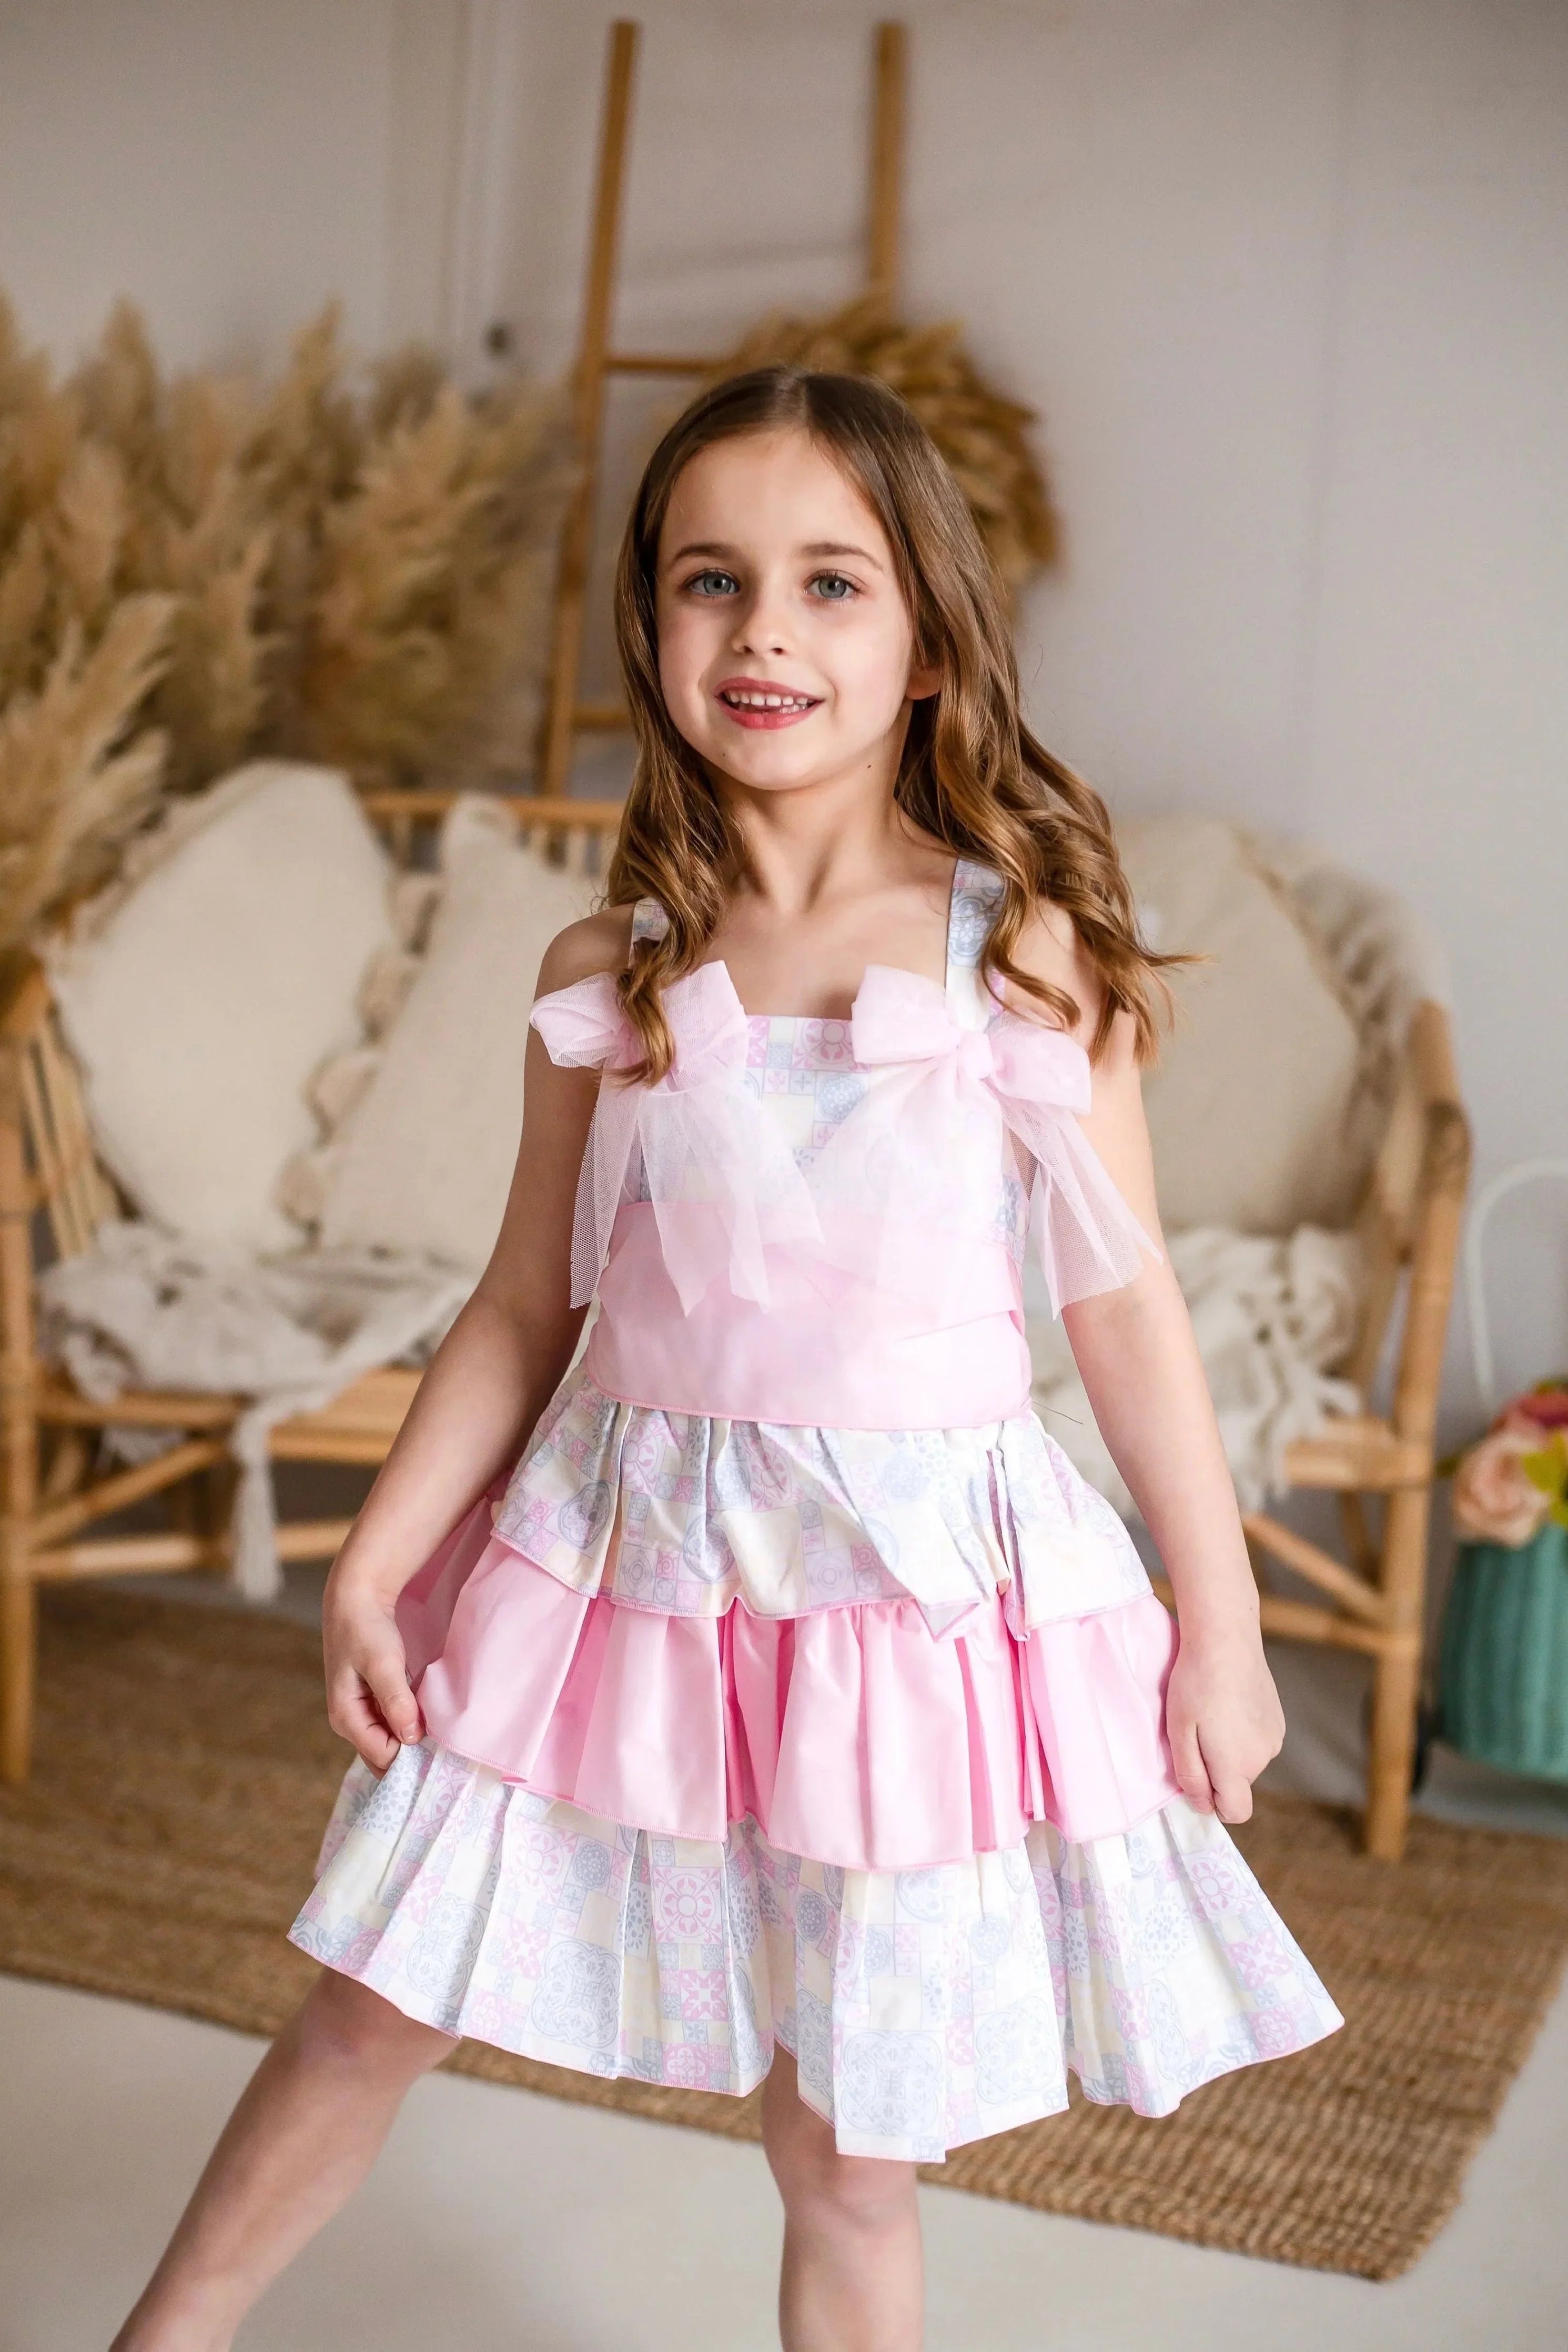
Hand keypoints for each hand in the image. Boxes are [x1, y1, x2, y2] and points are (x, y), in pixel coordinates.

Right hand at [322, 1573, 422, 1774]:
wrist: (357, 1598)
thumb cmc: (366, 1629)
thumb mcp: (383, 1664)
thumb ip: (395, 1702)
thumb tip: (411, 1738)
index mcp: (345, 1718)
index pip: (382, 1756)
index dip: (411, 1754)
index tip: (440, 1745)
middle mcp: (349, 1722)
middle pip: (383, 1755)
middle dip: (411, 1755)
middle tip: (445, 1745)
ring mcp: (360, 1712)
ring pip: (389, 1741)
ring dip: (412, 1739)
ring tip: (441, 1733)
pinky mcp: (371, 1701)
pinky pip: (392, 1725)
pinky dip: (409, 1724)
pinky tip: (429, 1718)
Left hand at [1163, 1622, 1284, 1823]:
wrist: (1225, 1638)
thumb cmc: (1195, 1683)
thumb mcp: (1179, 1732)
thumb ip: (1191, 1775)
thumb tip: (1203, 1806)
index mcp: (1237, 1765)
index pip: (1236, 1813)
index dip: (1212, 1803)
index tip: (1195, 1775)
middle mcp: (1263, 1757)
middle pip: (1237, 1785)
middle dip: (1216, 1770)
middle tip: (1195, 1732)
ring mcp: (1275, 1737)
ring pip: (1246, 1762)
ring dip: (1228, 1750)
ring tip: (1211, 1713)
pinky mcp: (1278, 1719)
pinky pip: (1256, 1741)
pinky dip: (1241, 1732)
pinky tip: (1228, 1704)